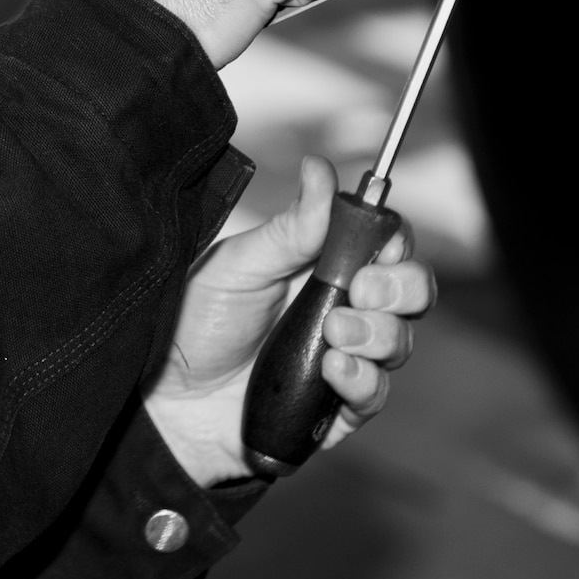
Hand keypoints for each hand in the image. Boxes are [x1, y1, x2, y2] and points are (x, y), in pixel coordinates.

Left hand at [143, 157, 434, 486]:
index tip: (380, 242)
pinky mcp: (336, 409)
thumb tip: (319, 168)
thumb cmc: (195, 323)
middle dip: (401, 286)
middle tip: (362, 289)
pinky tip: (332, 370)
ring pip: (399, 342)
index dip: (395, 240)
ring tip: (333, 331)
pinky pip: (373, 395)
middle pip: (411, 291)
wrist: (166, 397)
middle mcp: (344, 310)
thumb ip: (290, 228)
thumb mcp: (239, 267)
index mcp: (323, 266)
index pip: (386, 243)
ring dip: (378, 333)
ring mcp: (344, 359)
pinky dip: (361, 379)